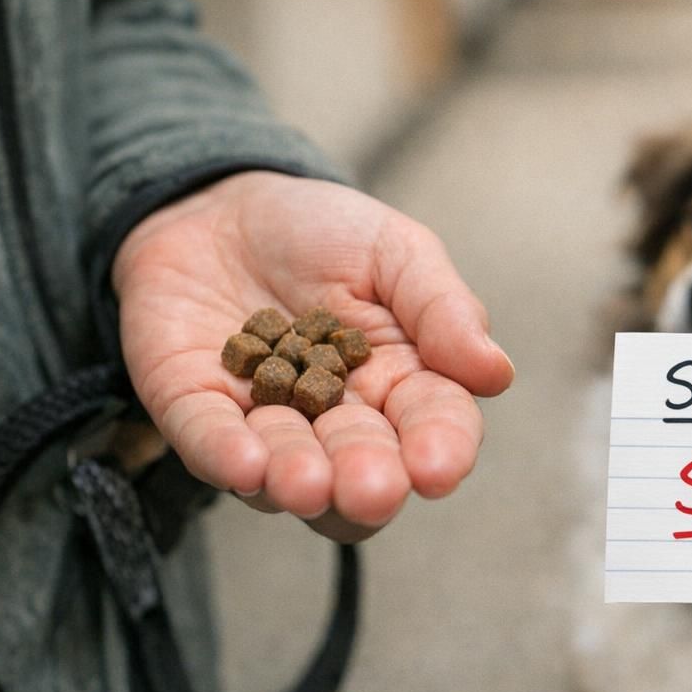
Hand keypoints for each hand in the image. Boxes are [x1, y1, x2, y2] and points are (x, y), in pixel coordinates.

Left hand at [111, 171, 513, 540]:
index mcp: (401, 383)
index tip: (438, 467)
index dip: (440, 450)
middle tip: (371, 488)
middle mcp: (337, 420)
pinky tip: (244, 464)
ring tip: (306, 482)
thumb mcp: (396, 251)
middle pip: (360, 467)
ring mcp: (265, 422)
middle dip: (366, 481)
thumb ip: (441, 309)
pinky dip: (225, 456)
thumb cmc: (322, 232)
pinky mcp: (194, 409)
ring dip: (297, 480)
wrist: (219, 202)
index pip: (433, 426)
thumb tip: (496, 373)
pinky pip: (207, 443)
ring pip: (286, 473)